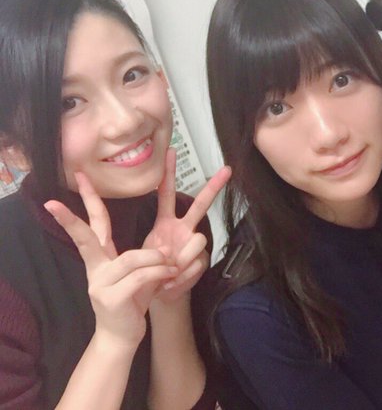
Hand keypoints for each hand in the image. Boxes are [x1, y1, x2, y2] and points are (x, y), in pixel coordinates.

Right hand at [44, 173, 176, 347]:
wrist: (123, 336)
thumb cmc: (134, 300)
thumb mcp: (141, 273)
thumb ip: (150, 257)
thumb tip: (167, 243)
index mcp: (101, 258)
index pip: (94, 224)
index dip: (88, 201)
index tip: (81, 178)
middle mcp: (95, 267)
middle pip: (87, 235)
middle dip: (80, 210)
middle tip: (76, 183)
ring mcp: (99, 283)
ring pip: (131, 258)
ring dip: (156, 259)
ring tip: (171, 264)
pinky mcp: (110, 298)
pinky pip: (140, 276)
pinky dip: (160, 273)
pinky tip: (171, 275)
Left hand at [143, 148, 230, 302]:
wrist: (158, 294)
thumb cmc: (148, 270)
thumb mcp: (140, 255)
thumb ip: (154, 251)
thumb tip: (171, 255)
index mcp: (164, 221)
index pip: (165, 192)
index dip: (168, 172)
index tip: (171, 150)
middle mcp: (182, 228)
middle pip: (200, 204)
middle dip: (213, 187)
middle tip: (227, 170)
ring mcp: (193, 243)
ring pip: (198, 239)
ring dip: (182, 258)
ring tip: (168, 273)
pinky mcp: (201, 260)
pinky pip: (198, 262)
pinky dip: (184, 276)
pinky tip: (173, 282)